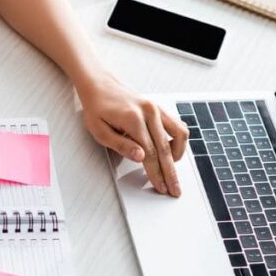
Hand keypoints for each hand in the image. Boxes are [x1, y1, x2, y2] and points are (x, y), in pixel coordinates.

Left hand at [76, 72, 188, 196]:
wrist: (100, 85)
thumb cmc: (97, 108)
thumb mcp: (100, 131)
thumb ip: (121, 145)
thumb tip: (141, 157)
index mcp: (133, 119)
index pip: (150, 153)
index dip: (156, 173)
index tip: (161, 187)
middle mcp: (149, 112)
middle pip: (166, 149)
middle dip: (171, 172)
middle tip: (174, 189)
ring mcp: (157, 109)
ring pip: (179, 136)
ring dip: (177, 157)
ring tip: (171, 171)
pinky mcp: (160, 109)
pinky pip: (177, 126)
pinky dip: (178, 142)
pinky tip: (171, 153)